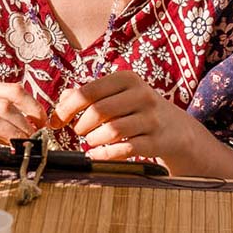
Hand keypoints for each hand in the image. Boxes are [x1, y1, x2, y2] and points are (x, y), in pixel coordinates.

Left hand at [49, 70, 232, 177]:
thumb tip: (62, 102)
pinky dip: (105, 154)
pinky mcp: (157, 141)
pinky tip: (97, 154)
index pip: (88, 91)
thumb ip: (88, 95)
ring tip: (91, 141)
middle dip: (81, 125)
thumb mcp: (116, 95)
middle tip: (79, 131)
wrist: (176, 129)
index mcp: (127, 79)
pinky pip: (125, 149)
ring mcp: (151, 119)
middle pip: (98, 111)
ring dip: (93, 140)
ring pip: (111, 131)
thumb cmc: (137, 109)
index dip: (66, 108)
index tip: (56, 121)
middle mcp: (141, 95)